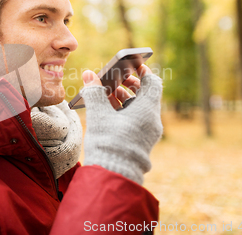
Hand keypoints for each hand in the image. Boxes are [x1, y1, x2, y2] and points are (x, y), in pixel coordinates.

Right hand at [80, 66, 162, 184]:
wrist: (113, 174)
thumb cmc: (109, 142)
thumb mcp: (99, 114)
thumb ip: (94, 92)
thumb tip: (88, 74)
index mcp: (147, 110)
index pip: (153, 83)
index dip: (143, 72)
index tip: (132, 66)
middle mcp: (152, 121)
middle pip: (145, 96)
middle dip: (130, 86)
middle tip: (116, 79)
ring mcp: (147, 133)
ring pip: (139, 109)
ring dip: (125, 99)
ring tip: (108, 94)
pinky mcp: (140, 143)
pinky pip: (136, 121)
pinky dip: (125, 112)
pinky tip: (109, 111)